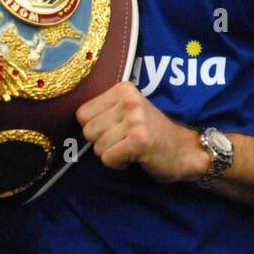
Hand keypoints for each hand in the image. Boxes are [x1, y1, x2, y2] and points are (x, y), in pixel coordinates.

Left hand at [77, 82, 206, 182]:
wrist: (185, 150)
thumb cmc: (151, 133)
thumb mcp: (128, 111)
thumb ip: (103, 111)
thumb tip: (67, 121)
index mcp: (123, 89)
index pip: (82, 114)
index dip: (96, 128)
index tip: (117, 129)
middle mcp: (129, 100)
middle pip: (87, 131)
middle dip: (103, 142)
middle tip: (125, 140)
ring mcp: (135, 119)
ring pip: (97, 147)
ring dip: (112, 154)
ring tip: (132, 148)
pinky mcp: (139, 140)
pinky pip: (108, 159)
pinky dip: (119, 164)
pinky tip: (136, 157)